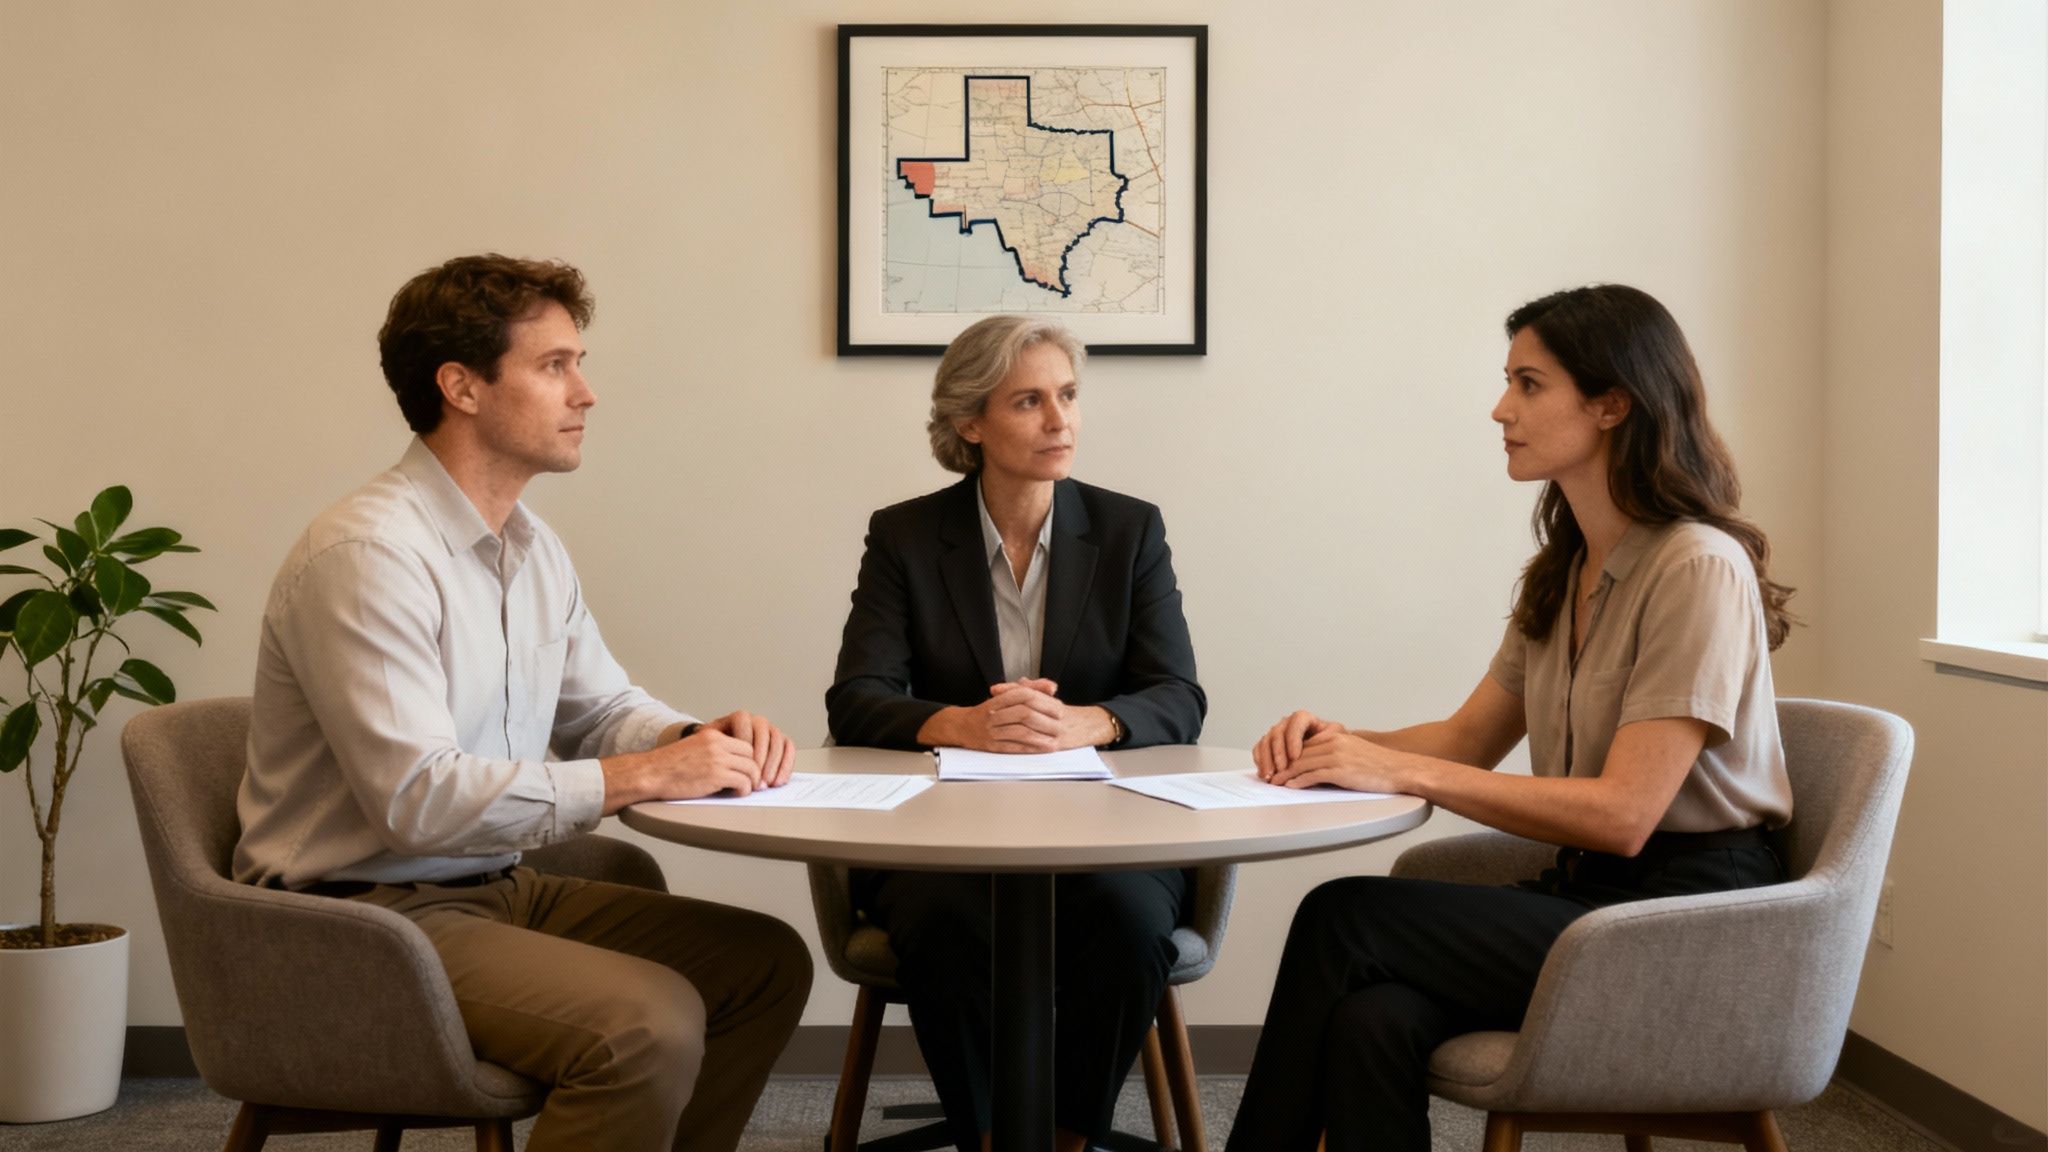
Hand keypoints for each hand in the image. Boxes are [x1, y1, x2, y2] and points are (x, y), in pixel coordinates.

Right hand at [624, 725, 766, 803]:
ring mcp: (718, 759)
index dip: (749, 758)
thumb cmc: (668, 766)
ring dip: (751, 782)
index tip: (746, 770)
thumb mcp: (693, 747)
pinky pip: (743, 783)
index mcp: (712, 735)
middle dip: (754, 770)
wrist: (651, 773)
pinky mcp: (716, 776)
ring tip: (743, 789)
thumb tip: (730, 762)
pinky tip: (735, 794)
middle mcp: (717, 744)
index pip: (744, 744)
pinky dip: (743, 790)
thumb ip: (711, 750)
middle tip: (751, 782)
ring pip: (751, 769)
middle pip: (752, 755)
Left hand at [702, 710, 795, 786]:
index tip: (742, 763)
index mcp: (738, 718)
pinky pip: (789, 749)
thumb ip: (713, 748)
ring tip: (766, 783)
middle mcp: (757, 721)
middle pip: (764, 733)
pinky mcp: (781, 741)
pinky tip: (778, 780)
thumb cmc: (714, 751)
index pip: (744, 723)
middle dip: (762, 758)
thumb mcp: (709, 746)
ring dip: (774, 764)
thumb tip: (716, 759)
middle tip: (757, 777)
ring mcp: (770, 730)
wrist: (722, 751)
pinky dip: (786, 765)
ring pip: (778, 742)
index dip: (745, 743)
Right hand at [920, 679, 1113, 751]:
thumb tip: (1051, 687)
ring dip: (1039, 738)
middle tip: (1059, 726)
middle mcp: (993, 714)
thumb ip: (1030, 689)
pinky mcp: (991, 746)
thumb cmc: (988, 712)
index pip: (1023, 695)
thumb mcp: (1006, 696)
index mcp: (998, 699)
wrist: (961, 726)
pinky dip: (1029, 749)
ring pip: (1019, 733)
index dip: (1042, 701)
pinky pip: (1012, 747)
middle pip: (1023, 714)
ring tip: (1054, 742)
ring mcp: (991, 731)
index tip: (1058, 708)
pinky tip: (1040, 750)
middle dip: (1044, 721)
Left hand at [1004, 679, 1117, 749]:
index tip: (994, 692)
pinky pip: (1032, 746)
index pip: (1028, 694)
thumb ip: (1023, 690)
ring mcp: (1056, 733)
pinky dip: (1017, 743)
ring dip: (1008, 728)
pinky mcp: (1054, 747)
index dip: (1009, 692)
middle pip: (1026, 711)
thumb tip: (998, 689)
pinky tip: (1005, 740)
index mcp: (1053, 703)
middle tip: (989, 712)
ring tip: (994, 725)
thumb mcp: (1046, 698)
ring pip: (1028, 729)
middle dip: (1005, 712)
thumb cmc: (1061, 714)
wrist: (1087, 728)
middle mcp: (1057, 717)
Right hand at [1254, 710, 1346, 778]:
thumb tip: (1319, 742)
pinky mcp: (1269, 745)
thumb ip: (1328, 738)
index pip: (1296, 722)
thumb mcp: (1336, 737)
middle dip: (1278, 753)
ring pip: (1266, 742)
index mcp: (1303, 718)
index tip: (1295, 756)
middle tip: (1282, 769)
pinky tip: (1264, 773)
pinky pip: (1259, 749)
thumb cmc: (1332, 743)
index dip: (1293, 739)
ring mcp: (1276, 733)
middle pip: (1277, 733)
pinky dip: (1260, 761)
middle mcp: (1287, 723)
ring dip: (1266, 760)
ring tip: (1271, 776)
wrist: (1327, 751)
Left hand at [1267, 727, 1407, 793]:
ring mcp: (1336, 757)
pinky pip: (1313, 775)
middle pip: (1299, 754)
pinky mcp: (1340, 771)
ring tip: (1274, 782)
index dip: (1288, 755)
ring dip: (1285, 774)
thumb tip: (1320, 766)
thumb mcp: (1355, 751)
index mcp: (1336, 738)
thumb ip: (1337, 753)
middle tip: (1269, 775)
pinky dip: (1298, 781)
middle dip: (1281, 765)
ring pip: (1302, 764)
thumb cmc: (1380, 765)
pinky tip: (1290, 786)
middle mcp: (1334, 744)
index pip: (1305, 745)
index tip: (1278, 764)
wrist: (1399, 769)